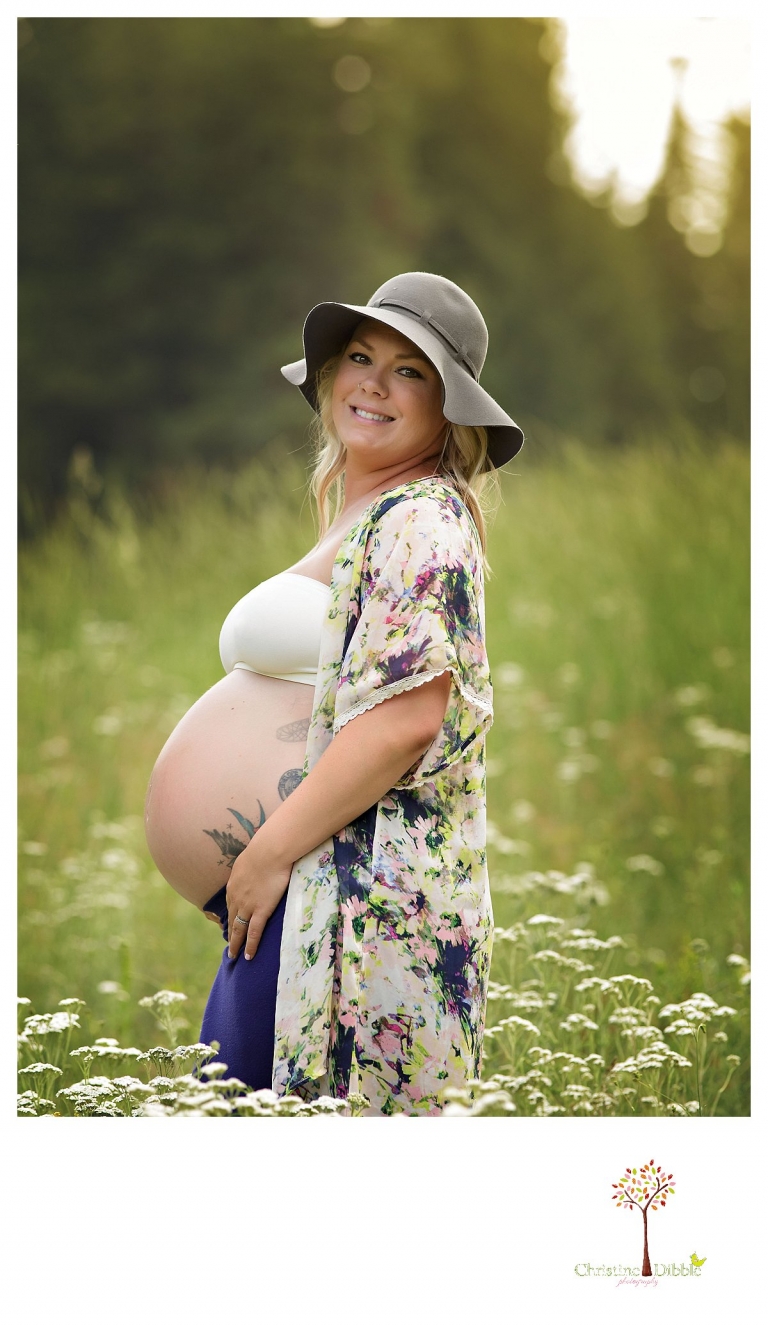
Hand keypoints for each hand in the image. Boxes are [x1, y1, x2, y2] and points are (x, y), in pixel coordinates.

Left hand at [226, 835, 293, 961]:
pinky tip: (248, 956)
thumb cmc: (265, 849)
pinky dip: (250, 946)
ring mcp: (247, 906)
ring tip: (234, 955)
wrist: (270, 851)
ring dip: (236, 944)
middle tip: (229, 945)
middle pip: (232, 919)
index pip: (230, 904)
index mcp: (234, 884)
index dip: (231, 914)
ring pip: (239, 929)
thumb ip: (251, 865)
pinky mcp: (261, 911)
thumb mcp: (251, 857)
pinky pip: (253, 933)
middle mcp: (236, 897)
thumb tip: (257, 861)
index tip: (232, 923)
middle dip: (230, 933)